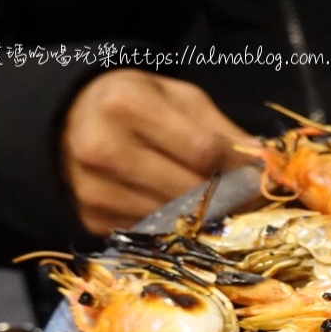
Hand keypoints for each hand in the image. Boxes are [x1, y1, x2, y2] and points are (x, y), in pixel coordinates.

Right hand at [61, 69, 256, 235]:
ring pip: (173, 219)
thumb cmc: (133, 104)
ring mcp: (94, 189)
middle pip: (189, 191)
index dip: (237, 167)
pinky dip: (173, 228)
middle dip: (226, 198)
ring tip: (217, 206)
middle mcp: (103, 148)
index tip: (257, 175)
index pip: (202, 150)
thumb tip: (263, 165)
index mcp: (127, 105)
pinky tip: (181, 214)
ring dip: (202, 218)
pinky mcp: (92, 218)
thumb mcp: (176, 98)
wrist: (67, 121)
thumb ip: (221, 129)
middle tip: (247, 200)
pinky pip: (151, 233)